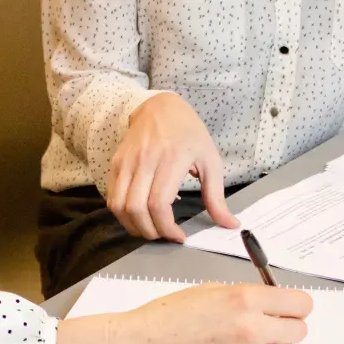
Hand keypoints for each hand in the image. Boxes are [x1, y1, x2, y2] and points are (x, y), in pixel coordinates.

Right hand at [107, 93, 238, 242]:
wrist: (161, 107)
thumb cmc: (190, 134)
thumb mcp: (211, 161)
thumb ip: (217, 197)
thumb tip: (230, 224)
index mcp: (171, 159)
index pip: (159, 203)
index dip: (167, 227)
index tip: (179, 236)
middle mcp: (145, 160)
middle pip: (136, 209)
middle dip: (151, 231)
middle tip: (165, 236)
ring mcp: (126, 162)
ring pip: (119, 206)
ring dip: (134, 226)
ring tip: (152, 230)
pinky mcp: (116, 164)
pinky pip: (112, 197)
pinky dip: (123, 214)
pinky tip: (140, 216)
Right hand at [123, 283, 312, 343]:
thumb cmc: (171, 315)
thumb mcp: (213, 290)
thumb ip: (249, 296)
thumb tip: (275, 303)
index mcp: (245, 299)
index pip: (301, 304)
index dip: (297, 305)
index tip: (291, 308)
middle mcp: (251, 328)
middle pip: (299, 331)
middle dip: (288, 326)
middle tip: (271, 325)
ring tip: (250, 343)